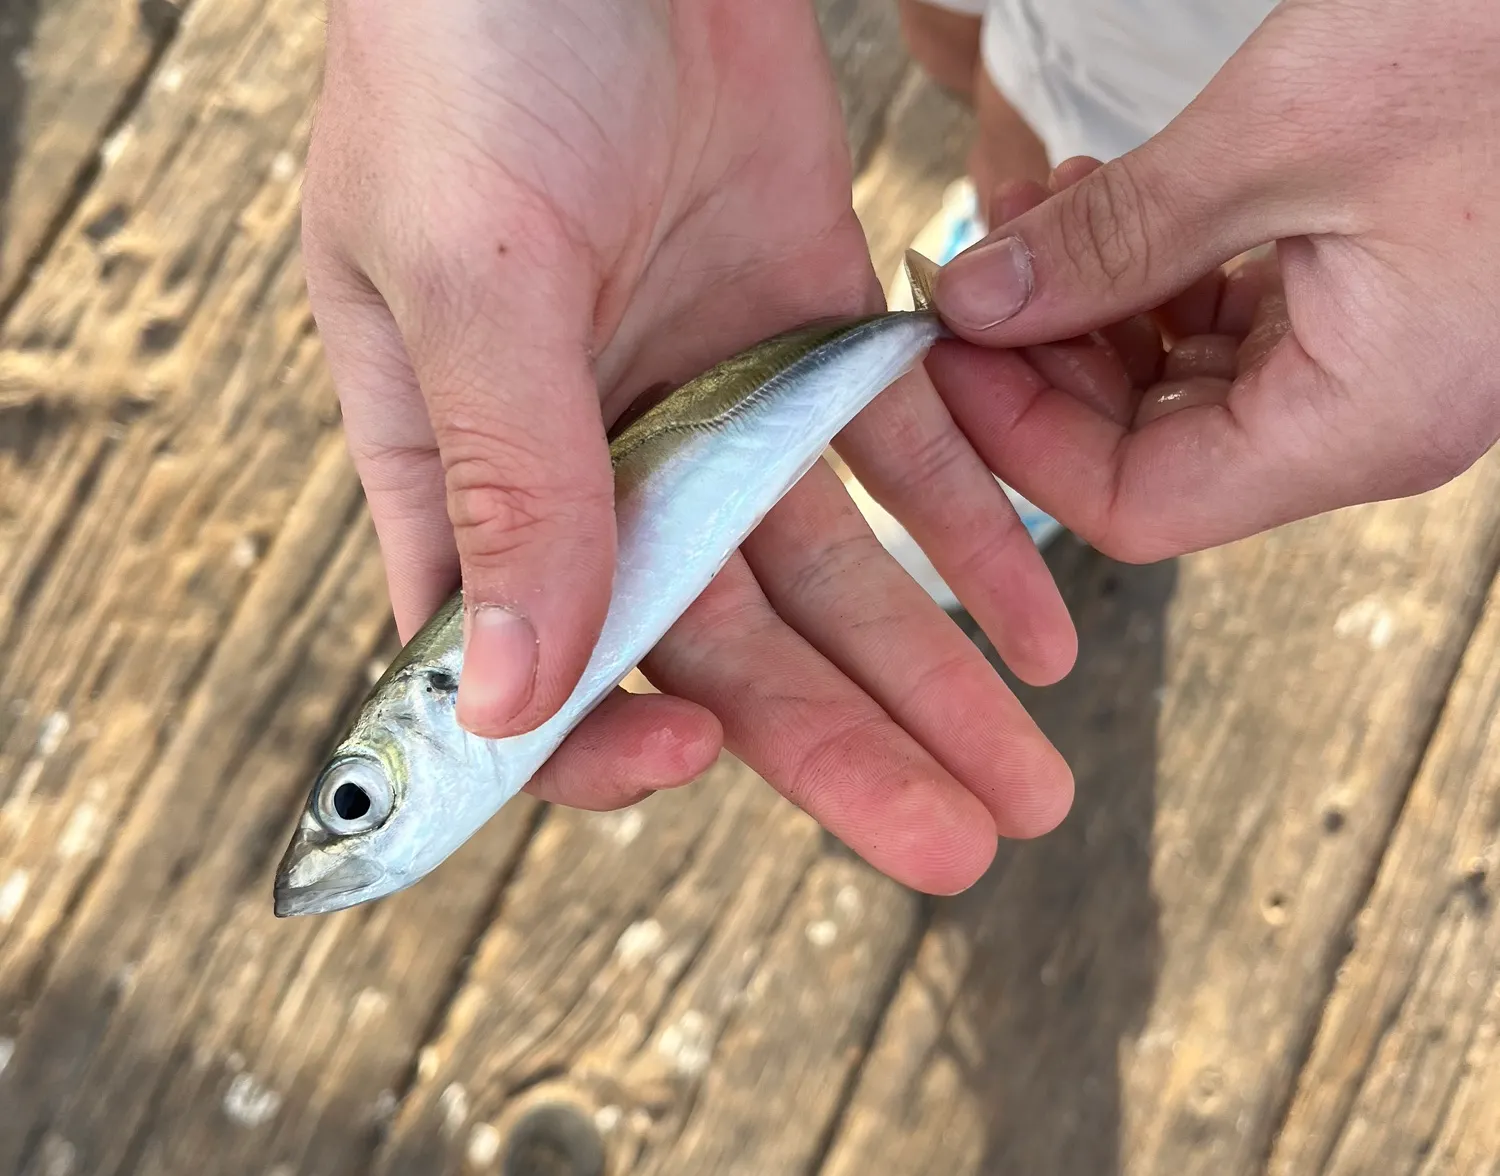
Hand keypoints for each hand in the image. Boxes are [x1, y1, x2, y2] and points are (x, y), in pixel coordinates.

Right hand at [301, 0, 1076, 893]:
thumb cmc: (471, 51)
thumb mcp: (467, 266)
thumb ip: (503, 476)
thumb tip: (505, 698)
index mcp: (464, 466)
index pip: (522, 663)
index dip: (599, 737)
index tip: (697, 763)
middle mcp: (591, 457)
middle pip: (718, 646)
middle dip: (839, 753)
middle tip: (957, 846)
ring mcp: (709, 397)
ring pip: (829, 577)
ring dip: (931, 678)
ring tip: (1028, 783)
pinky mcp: (806, 327)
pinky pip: (900, 457)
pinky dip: (970, 540)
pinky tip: (1037, 632)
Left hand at [928, 0, 1499, 559]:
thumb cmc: (1495, 45)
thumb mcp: (1278, 137)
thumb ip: (1112, 241)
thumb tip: (976, 304)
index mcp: (1361, 422)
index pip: (1135, 507)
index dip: (1017, 441)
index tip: (945, 349)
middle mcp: (1368, 419)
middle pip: (1145, 451)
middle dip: (1043, 360)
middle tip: (974, 263)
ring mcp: (1374, 365)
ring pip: (1179, 385)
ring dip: (1090, 304)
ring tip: (1035, 206)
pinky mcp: (1372, 305)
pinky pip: (1228, 326)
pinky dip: (1155, 272)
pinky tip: (1108, 199)